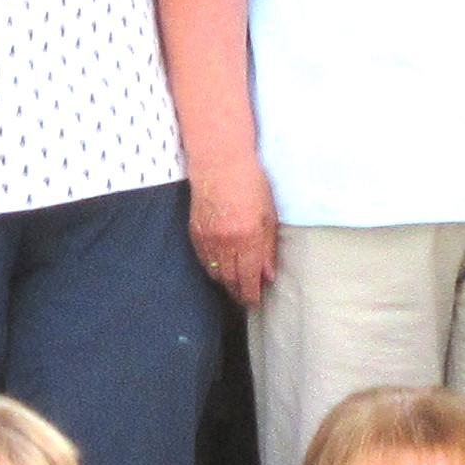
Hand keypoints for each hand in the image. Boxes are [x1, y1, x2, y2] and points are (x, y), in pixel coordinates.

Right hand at [189, 163, 280, 305]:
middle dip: (238, 292)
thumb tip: (267, 275)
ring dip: (225, 283)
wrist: (219, 162)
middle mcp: (226, 242)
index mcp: (248, 238)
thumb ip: (268, 247)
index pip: (249, 277)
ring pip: (215, 272)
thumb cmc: (251, 183)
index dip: (251, 294)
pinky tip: (220, 269)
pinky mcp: (195, 232)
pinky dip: (212, 268)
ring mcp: (207, 238)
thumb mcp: (269, 214)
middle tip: (245, 299)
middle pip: (230, 279)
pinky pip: (203, 260)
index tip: (255, 302)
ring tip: (234, 287)